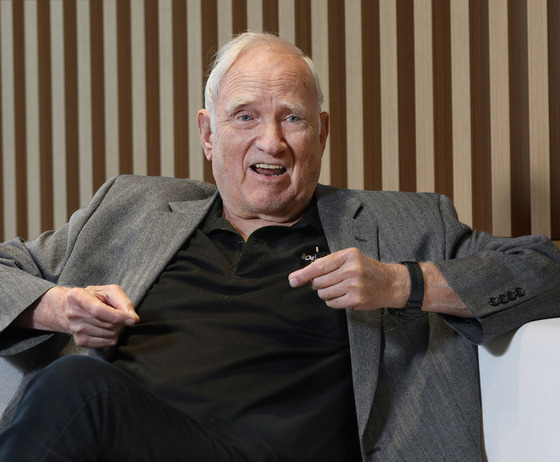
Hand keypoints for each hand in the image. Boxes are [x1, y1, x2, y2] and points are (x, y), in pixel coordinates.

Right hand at [64, 285, 139, 346]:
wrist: (74, 307)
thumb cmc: (95, 297)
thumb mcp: (110, 291)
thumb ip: (123, 302)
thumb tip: (133, 318)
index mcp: (77, 297)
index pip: (99, 311)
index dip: (118, 316)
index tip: (132, 319)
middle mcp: (73, 314)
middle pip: (106, 324)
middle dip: (119, 321)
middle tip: (119, 315)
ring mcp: (75, 329)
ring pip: (108, 334)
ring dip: (116, 328)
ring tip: (110, 320)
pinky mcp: (80, 341)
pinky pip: (106, 343)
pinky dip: (112, 336)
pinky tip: (106, 328)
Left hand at [288, 247, 407, 310]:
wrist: (389, 283)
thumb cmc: (366, 270)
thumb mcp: (350, 259)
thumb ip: (328, 264)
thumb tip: (303, 277)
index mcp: (348, 256)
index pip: (319, 266)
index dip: (303, 274)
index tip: (293, 280)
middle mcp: (351, 269)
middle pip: (319, 281)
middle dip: (318, 284)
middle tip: (328, 282)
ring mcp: (354, 285)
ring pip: (324, 293)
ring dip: (325, 293)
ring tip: (338, 289)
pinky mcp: (356, 299)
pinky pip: (332, 303)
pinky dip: (332, 301)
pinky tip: (342, 296)